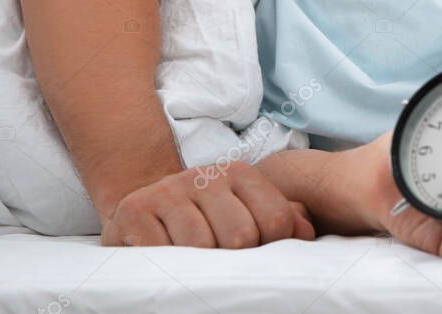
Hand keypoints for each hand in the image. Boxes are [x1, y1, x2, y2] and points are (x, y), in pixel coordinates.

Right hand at [100, 161, 315, 247]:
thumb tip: (306, 234)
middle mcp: (205, 175)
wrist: (140, 208)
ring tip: (196, 267)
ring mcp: (168, 191)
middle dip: (235, 261)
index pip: (276, 218)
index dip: (271, 249)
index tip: (255, 257)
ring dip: (200, 267)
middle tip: (223, 267)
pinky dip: (170, 267)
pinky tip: (170, 264)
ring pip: (202, 246)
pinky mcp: (135, 211)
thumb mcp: (243, 211)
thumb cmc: (203, 218)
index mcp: (239, 174)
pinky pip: (163, 252)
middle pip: (242, 236)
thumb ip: (281, 218)